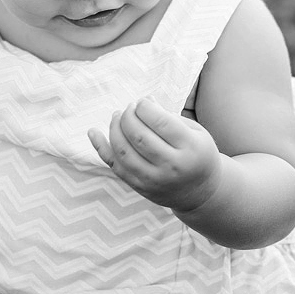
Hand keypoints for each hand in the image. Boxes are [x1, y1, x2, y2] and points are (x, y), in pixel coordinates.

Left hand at [88, 98, 222, 212]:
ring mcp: (154, 179)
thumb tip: (145, 101)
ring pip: (123, 150)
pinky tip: (93, 132)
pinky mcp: (140, 186)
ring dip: (115, 128)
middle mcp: (172, 166)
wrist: (200, 192)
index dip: (144, 107)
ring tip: (117, 116)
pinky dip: (100, 147)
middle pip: (138, 135)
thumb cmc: (198, 154)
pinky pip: (115, 166)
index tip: (142, 102)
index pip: (160, 121)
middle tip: (129, 108)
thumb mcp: (195, 132)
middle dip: (128, 115)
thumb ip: (170, 117)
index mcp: (190, 147)